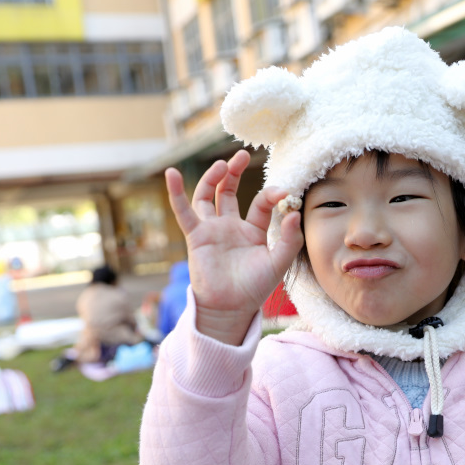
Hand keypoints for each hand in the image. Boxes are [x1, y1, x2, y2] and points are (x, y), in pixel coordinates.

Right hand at [165, 150, 303, 344]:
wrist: (231, 308)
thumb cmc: (254, 288)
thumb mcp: (278, 263)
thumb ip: (289, 240)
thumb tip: (293, 213)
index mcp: (253, 230)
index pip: (260, 203)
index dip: (271, 195)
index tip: (284, 193)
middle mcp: (230, 226)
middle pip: (228, 191)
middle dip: (234, 172)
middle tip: (242, 155)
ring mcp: (212, 229)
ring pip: (207, 196)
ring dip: (212, 177)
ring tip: (222, 164)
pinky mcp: (196, 235)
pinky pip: (183, 211)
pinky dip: (176, 193)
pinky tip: (172, 173)